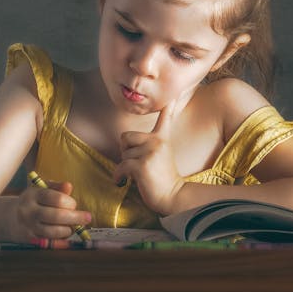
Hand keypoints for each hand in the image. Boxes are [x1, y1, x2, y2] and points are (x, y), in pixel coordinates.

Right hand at [10, 180, 91, 240]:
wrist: (9, 217)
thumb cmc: (33, 201)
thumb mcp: (41, 190)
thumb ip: (56, 187)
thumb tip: (69, 186)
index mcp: (33, 195)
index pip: (55, 198)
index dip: (69, 202)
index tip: (74, 204)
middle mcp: (28, 211)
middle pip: (56, 216)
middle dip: (76, 218)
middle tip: (87, 218)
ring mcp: (28, 226)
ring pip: (54, 231)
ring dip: (68, 230)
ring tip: (73, 227)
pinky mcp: (30, 240)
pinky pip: (50, 242)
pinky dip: (61, 240)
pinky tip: (66, 235)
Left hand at [112, 99, 185, 214]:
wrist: (173, 197)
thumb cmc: (163, 178)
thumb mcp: (161, 155)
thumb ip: (149, 144)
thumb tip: (126, 140)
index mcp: (162, 138)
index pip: (165, 117)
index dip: (168, 105)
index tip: (174, 93)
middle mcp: (157, 141)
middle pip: (126, 137)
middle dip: (126, 150)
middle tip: (136, 163)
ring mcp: (150, 152)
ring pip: (123, 153)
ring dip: (125, 165)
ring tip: (138, 174)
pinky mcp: (141, 165)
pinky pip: (121, 166)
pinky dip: (118, 176)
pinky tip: (123, 182)